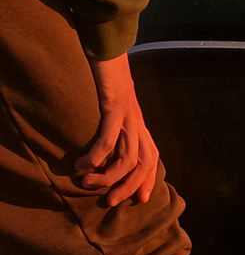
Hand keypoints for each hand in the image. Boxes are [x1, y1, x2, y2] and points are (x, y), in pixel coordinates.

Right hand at [77, 55, 162, 206]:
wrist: (109, 52)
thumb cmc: (109, 80)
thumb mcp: (115, 109)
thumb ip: (115, 126)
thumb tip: (105, 148)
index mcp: (140, 124)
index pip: (152, 157)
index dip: (147, 180)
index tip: (138, 200)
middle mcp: (139, 122)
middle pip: (144, 162)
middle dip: (128, 186)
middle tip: (109, 201)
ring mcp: (129, 115)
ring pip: (129, 156)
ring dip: (109, 176)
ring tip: (88, 183)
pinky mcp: (116, 107)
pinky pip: (109, 137)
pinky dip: (97, 156)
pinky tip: (82, 165)